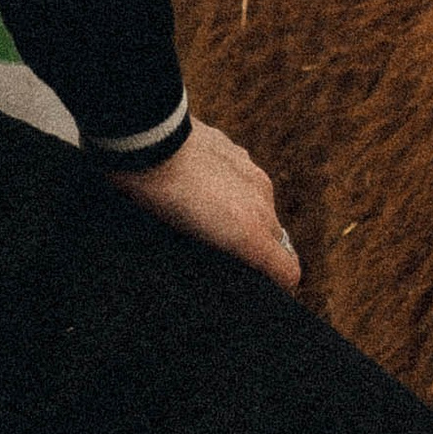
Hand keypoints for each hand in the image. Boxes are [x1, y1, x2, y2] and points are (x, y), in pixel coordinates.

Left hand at [112, 115, 302, 292]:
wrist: (145, 143)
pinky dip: (232, 190)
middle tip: (223, 257)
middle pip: (276, 239)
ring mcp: (252, 174)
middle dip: (258, 251)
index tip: (257, 290)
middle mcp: (262, 202)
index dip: (276, 285)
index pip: (286, 271)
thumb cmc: (157, 200)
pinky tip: (200, 187)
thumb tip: (238, 269)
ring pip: (262, 208)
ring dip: (245, 217)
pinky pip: (245, 182)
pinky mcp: (238, 153)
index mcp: (251, 232)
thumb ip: (222, 257)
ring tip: (205, 218)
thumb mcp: (183, 246)